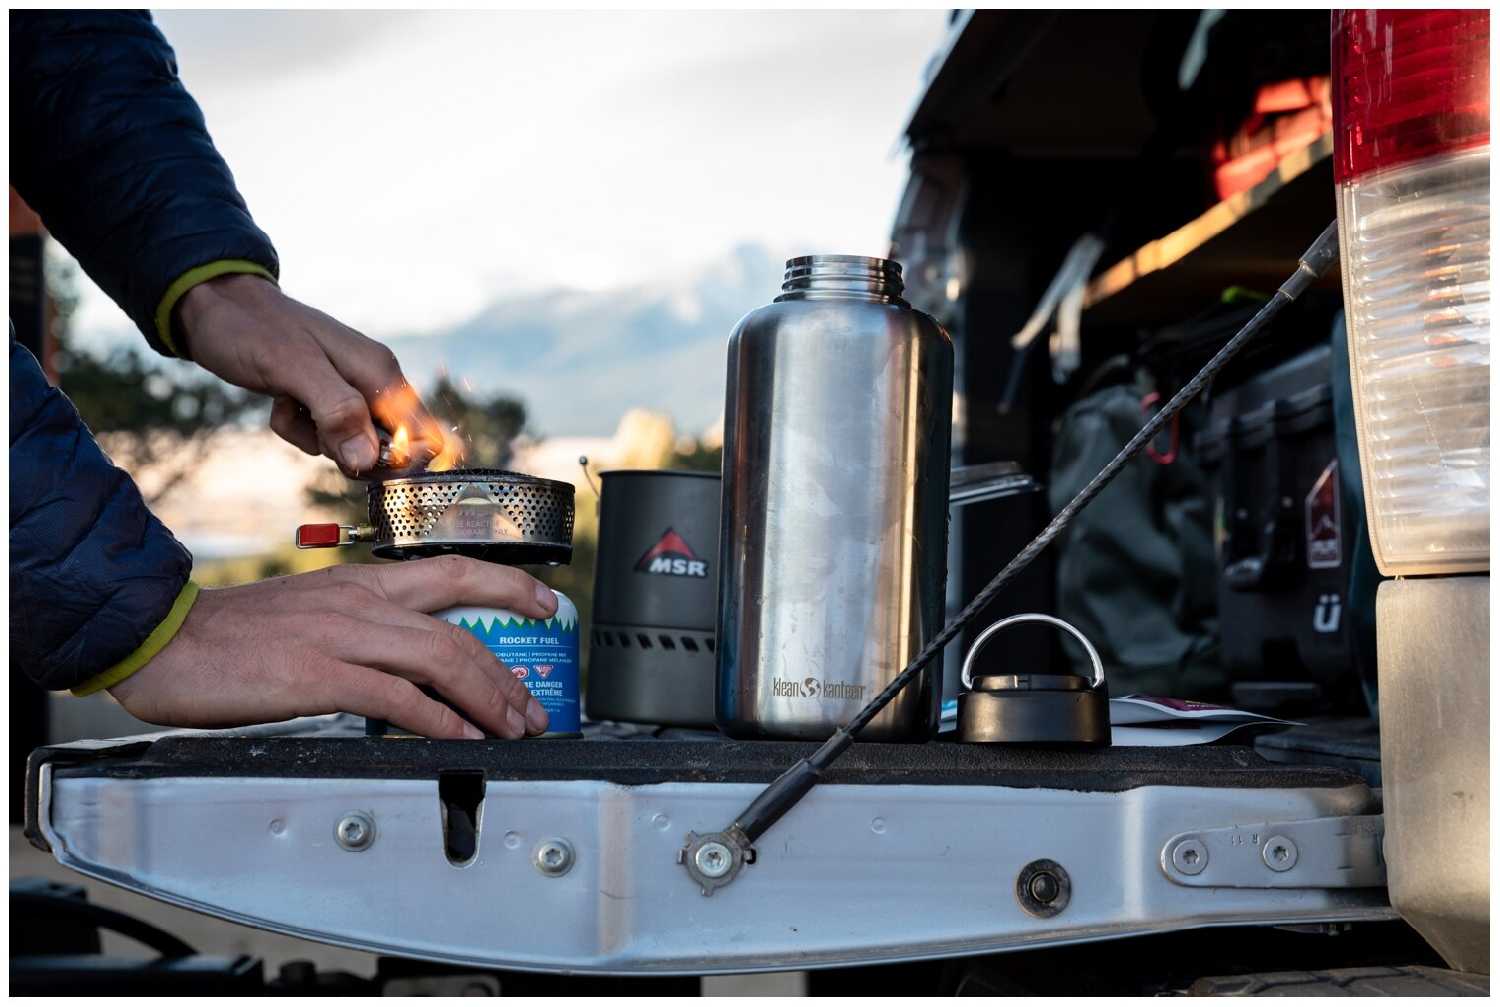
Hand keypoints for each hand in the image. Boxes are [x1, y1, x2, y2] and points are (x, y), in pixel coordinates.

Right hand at [109, 557, 555, 738]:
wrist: (164, 641)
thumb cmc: (231, 637)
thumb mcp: (310, 615)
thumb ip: (361, 632)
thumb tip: (406, 670)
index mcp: (360, 583)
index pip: (452, 570)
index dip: (507, 587)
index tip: (546, 602)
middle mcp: (360, 602)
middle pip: (458, 627)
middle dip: (508, 670)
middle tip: (534, 704)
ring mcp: (341, 636)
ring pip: (440, 659)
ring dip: (487, 698)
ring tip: (512, 727)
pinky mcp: (318, 675)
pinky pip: (396, 698)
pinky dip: (436, 719)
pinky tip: (459, 737)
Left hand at [176, 273, 444, 474]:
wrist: (216, 303)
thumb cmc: (252, 329)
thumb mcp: (292, 369)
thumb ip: (336, 411)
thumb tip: (368, 460)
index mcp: (379, 372)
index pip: (425, 435)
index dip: (398, 459)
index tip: (355, 458)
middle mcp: (373, 382)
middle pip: (388, 448)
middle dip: (347, 450)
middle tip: (311, 425)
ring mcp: (351, 391)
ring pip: (353, 445)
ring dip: (316, 438)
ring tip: (289, 404)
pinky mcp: (326, 399)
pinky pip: (326, 436)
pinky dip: (299, 429)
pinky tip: (282, 402)